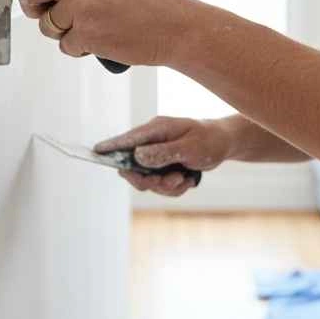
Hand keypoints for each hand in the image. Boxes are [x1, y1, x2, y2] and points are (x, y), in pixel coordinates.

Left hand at [0, 0, 195, 66]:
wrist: (175, 25)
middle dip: (35, 7)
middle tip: (53, 11)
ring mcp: (81, 4)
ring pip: (45, 24)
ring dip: (63, 31)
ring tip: (93, 25)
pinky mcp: (86, 32)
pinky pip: (65, 45)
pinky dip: (80, 47)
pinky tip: (103, 38)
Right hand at [95, 116, 233, 196]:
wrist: (223, 144)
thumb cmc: (208, 140)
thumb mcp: (189, 147)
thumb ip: (163, 152)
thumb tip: (137, 157)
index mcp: (156, 130)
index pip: (128, 139)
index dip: (111, 147)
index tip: (96, 151)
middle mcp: (152, 142)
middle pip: (133, 167)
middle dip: (149, 180)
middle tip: (170, 181)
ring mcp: (156, 156)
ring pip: (148, 181)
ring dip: (166, 186)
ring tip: (183, 177)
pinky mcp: (162, 167)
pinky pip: (160, 186)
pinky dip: (174, 188)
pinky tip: (186, 179)